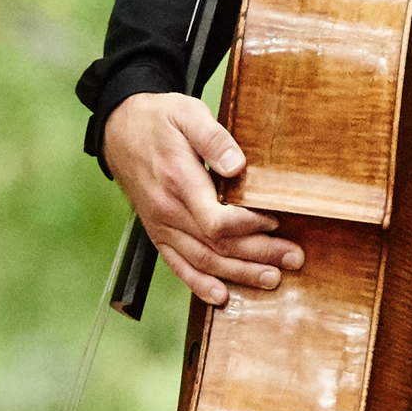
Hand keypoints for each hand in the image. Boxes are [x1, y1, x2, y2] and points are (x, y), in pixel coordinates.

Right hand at [104, 92, 302, 305]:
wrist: (118, 128)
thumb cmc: (158, 119)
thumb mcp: (187, 114)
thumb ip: (214, 139)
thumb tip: (237, 165)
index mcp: (179, 183)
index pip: (217, 221)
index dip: (249, 227)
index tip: (276, 221)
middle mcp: (167, 211)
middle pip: (216, 246)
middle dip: (258, 256)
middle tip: (293, 259)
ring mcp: (160, 226)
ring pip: (202, 261)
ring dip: (238, 274)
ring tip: (272, 279)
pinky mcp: (156, 233)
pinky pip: (177, 265)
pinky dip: (199, 284)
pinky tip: (221, 297)